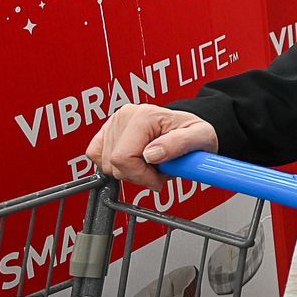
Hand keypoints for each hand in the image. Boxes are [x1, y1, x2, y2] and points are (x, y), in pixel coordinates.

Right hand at [85, 104, 218, 191]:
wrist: (187, 127)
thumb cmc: (194, 131)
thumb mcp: (200, 137)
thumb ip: (178, 145)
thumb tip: (151, 155)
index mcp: (144, 116)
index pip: (123, 158)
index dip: (141, 176)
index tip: (159, 180)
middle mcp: (125, 116)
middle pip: (113, 164)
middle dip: (137, 175)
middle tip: (158, 170)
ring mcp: (113, 123)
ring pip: (105, 164)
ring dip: (129, 172)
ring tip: (151, 164)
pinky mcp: (106, 132)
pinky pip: (96, 156)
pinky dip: (115, 166)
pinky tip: (134, 162)